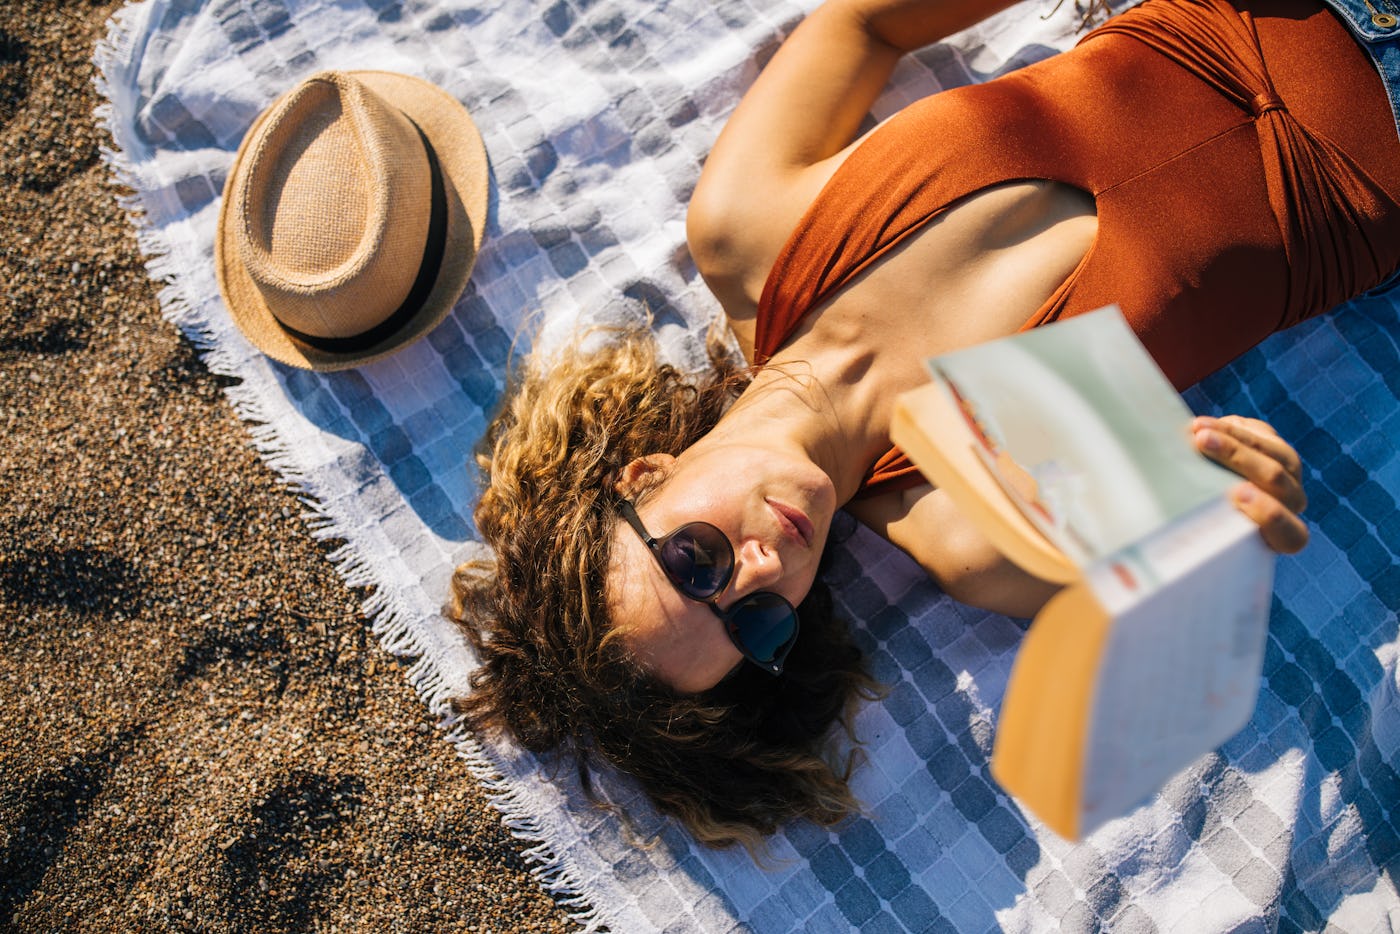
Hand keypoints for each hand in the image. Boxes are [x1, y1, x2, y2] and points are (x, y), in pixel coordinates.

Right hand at [1192, 415, 1308, 553]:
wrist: (1220, 501)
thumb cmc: (1211, 529)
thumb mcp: (1214, 538)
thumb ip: (1209, 537)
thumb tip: (1168, 523)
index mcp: (1284, 537)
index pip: (1290, 534)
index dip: (1269, 513)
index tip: (1238, 494)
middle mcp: (1293, 503)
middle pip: (1274, 476)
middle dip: (1237, 456)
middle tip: (1202, 442)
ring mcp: (1291, 473)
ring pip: (1269, 449)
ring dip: (1230, 436)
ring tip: (1197, 428)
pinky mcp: (1278, 447)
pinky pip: (1261, 433)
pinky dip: (1231, 427)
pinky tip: (1203, 425)